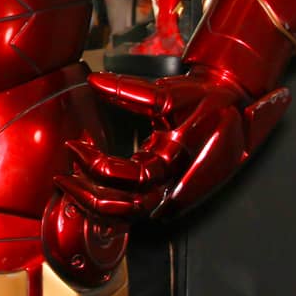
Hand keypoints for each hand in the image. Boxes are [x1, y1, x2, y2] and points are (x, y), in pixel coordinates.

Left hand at [42, 66, 289, 286]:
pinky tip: (85, 189)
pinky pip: (133, 208)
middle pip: (129, 208)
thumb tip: (95, 81)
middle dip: (90, 198)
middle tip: (62, 179)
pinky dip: (106, 203)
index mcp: (179, 160)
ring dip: (96, 205)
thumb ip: (133, 90)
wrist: (233, 111)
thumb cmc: (205, 101)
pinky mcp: (166, 193)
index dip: (99, 167)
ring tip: (69, 185)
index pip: (134, 177)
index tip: (74, 147)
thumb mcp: (172, 92)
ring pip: (130, 215)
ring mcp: (171, 193)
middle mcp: (176, 185)